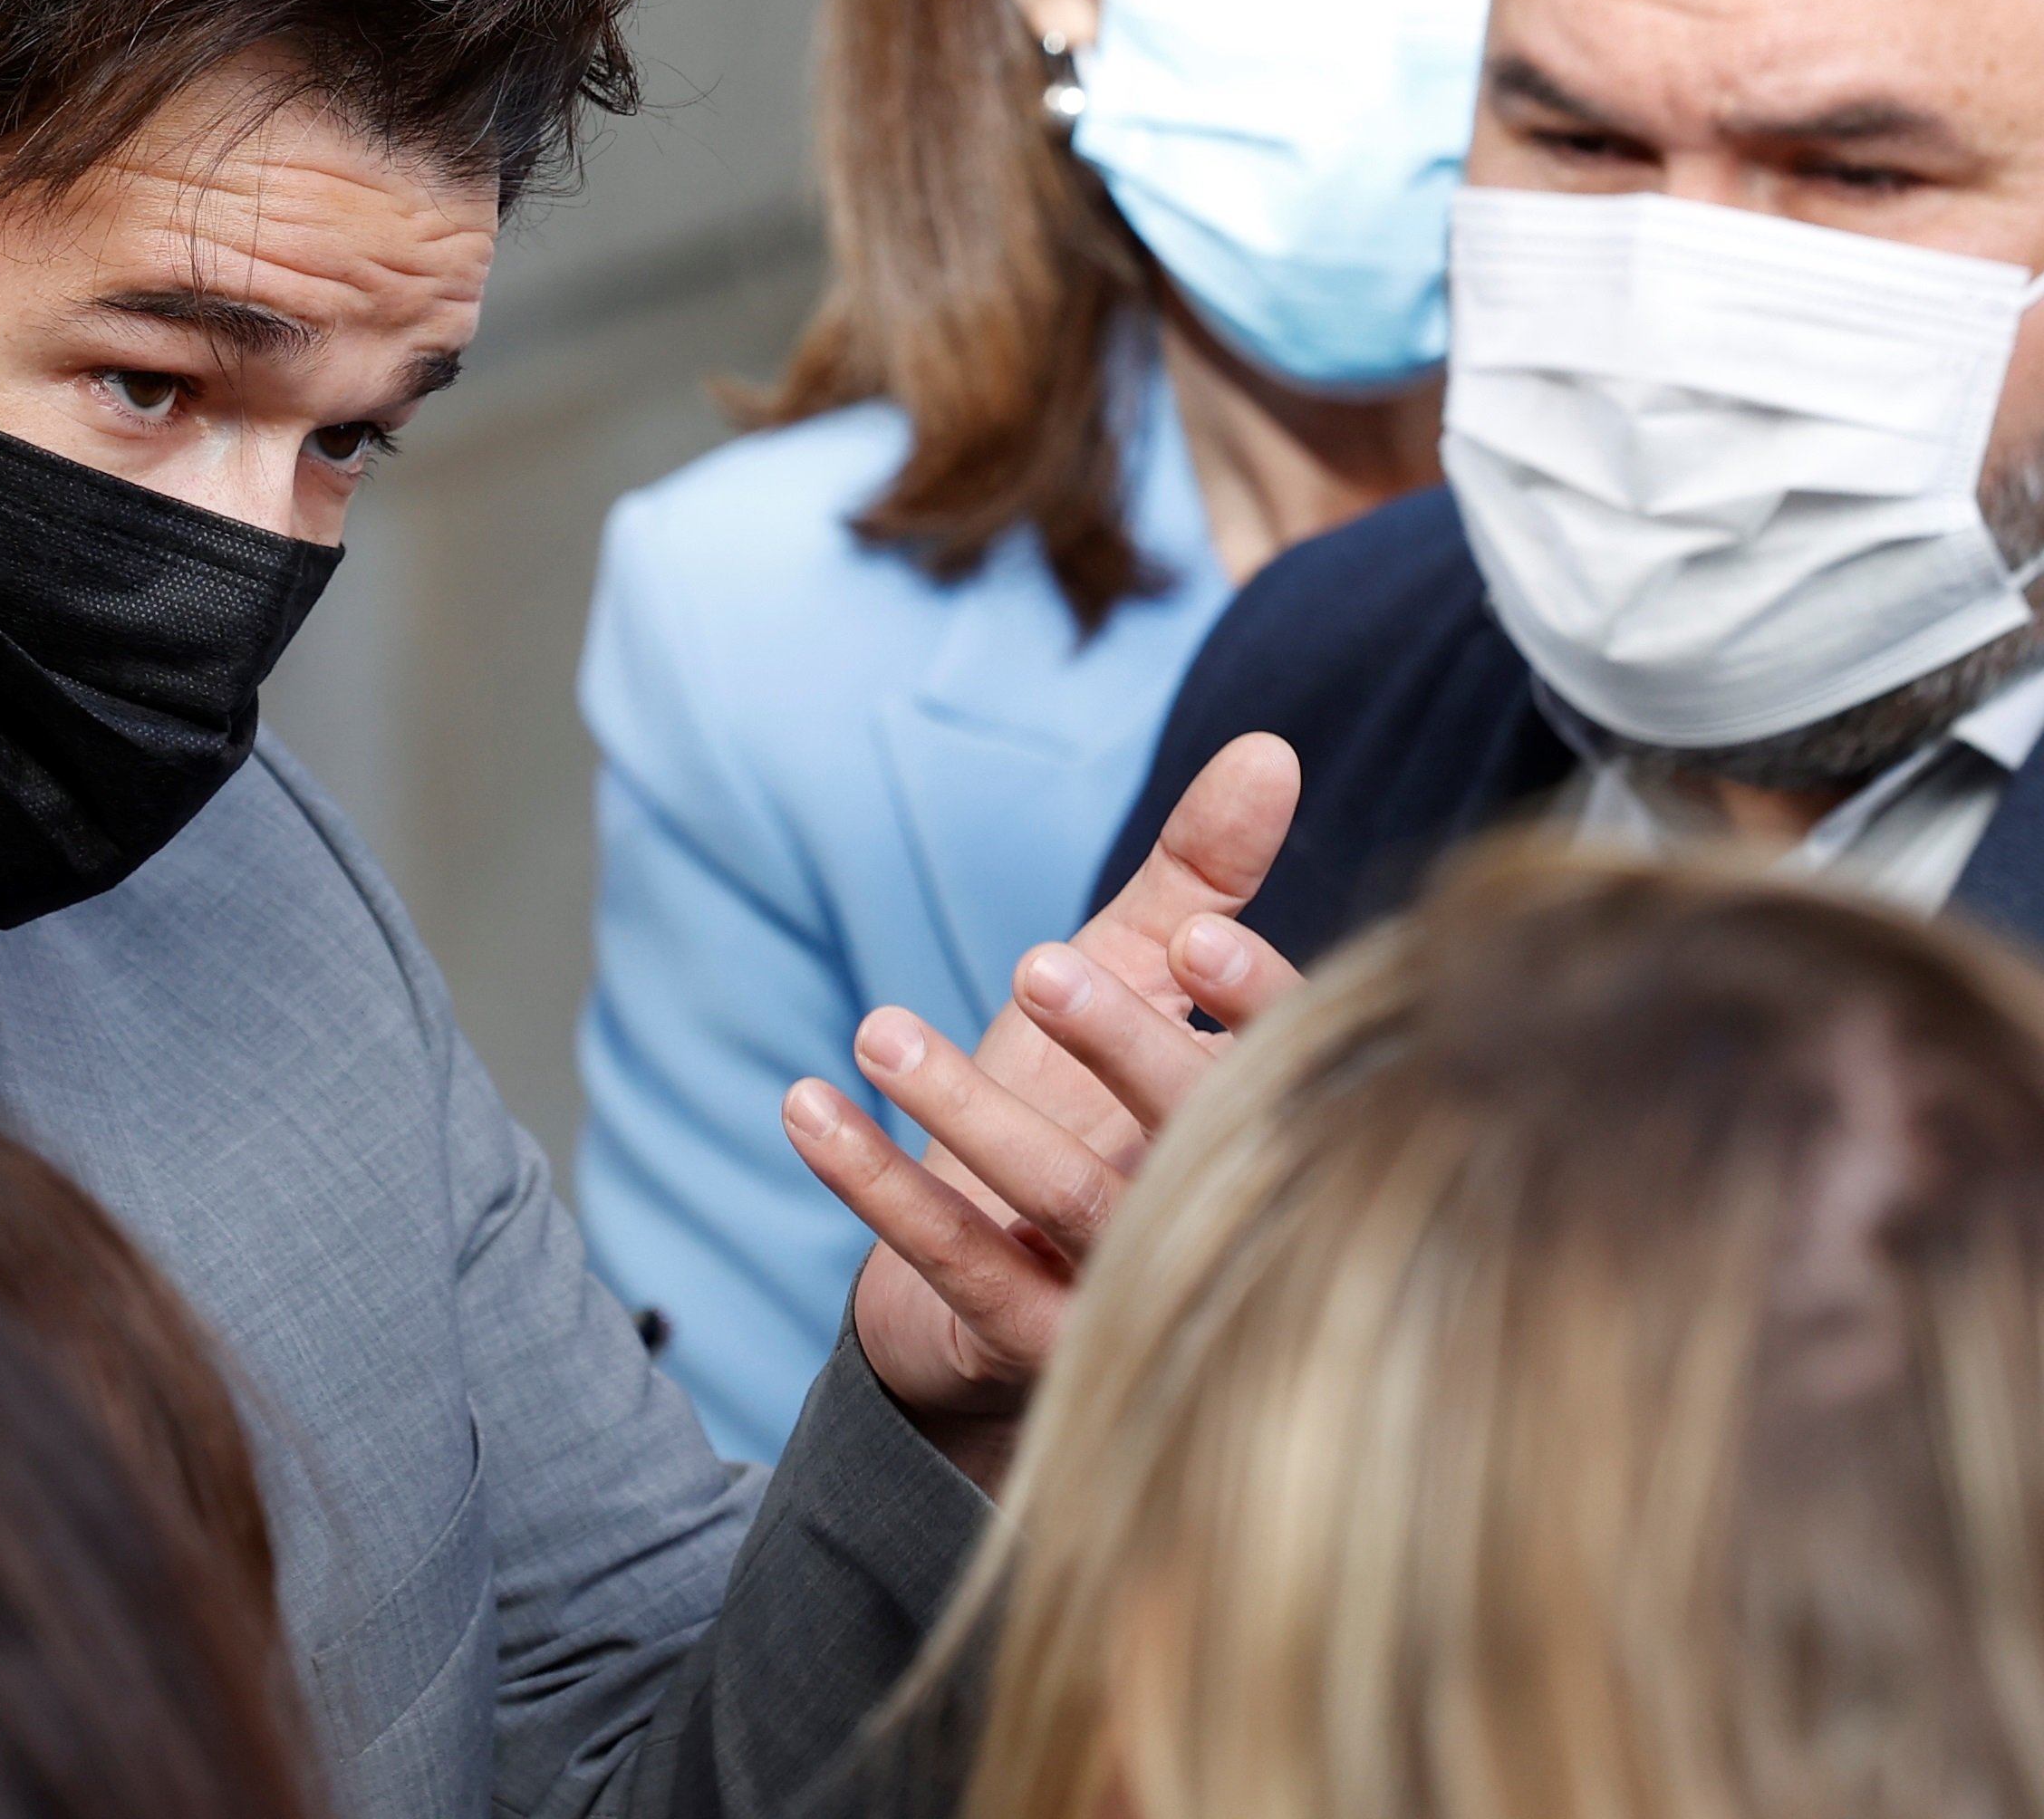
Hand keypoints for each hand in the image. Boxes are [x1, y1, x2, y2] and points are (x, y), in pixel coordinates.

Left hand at [783, 734, 1304, 1434]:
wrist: (993, 1277)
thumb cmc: (1083, 1103)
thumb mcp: (1136, 977)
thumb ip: (1199, 875)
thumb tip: (1266, 749)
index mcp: (1254, 1117)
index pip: (1281, 1061)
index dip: (1250, 1007)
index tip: (1199, 944)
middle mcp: (1206, 1208)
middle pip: (1184, 1134)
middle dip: (1117, 1048)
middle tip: (1038, 968)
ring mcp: (1118, 1285)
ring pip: (1059, 1198)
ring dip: (966, 1113)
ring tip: (878, 1031)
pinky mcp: (1023, 1335)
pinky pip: (947, 1256)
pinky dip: (872, 1184)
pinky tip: (804, 1106)